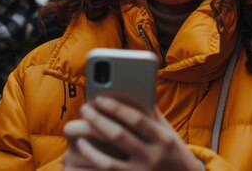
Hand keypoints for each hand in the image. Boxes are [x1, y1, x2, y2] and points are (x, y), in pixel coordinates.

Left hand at [63, 96, 202, 170]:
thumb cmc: (173, 152)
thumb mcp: (169, 132)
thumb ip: (151, 114)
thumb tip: (131, 88)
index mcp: (163, 139)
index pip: (137, 120)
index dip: (116, 108)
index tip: (99, 98)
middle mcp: (153, 157)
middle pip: (119, 137)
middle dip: (98, 121)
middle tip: (85, 109)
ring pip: (108, 161)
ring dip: (90, 146)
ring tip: (77, 132)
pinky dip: (91, 165)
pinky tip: (82, 152)